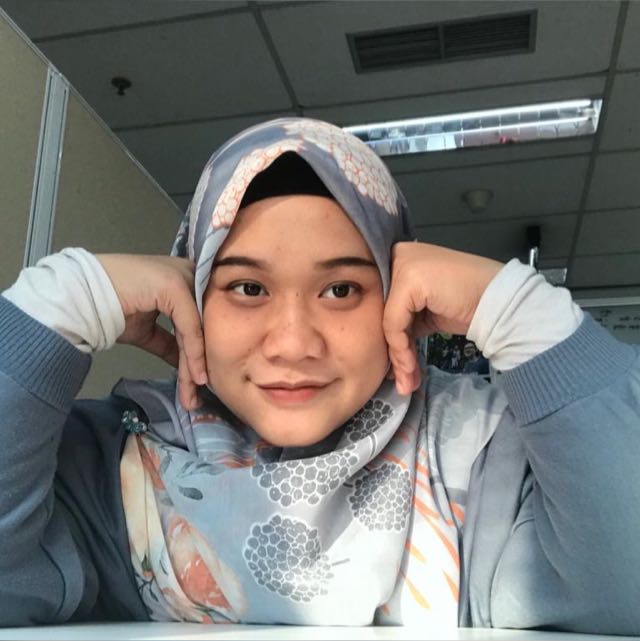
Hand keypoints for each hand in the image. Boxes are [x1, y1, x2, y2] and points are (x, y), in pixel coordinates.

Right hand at [96, 254, 206, 408]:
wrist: (80, 297)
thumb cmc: (109, 308)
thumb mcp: (147, 330)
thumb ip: (170, 343)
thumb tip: (188, 364)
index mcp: (184, 279)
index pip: (200, 320)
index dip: (201, 353)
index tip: (200, 383)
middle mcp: (188, 274)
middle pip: (202, 325)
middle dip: (200, 363)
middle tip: (197, 395)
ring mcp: (183, 277)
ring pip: (198, 329)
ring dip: (195, 365)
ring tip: (193, 393)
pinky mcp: (175, 285)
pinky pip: (190, 326)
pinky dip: (193, 353)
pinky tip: (194, 376)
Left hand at [383, 242, 502, 394]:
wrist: (499, 301)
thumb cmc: (468, 304)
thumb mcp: (426, 311)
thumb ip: (404, 320)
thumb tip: (386, 351)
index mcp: (399, 258)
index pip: (381, 304)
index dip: (388, 339)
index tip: (394, 369)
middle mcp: (397, 255)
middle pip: (382, 312)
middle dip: (392, 353)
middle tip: (400, 380)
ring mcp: (402, 264)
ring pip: (386, 321)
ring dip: (397, 357)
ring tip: (406, 382)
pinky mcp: (408, 279)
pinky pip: (394, 322)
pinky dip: (401, 349)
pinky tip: (410, 367)